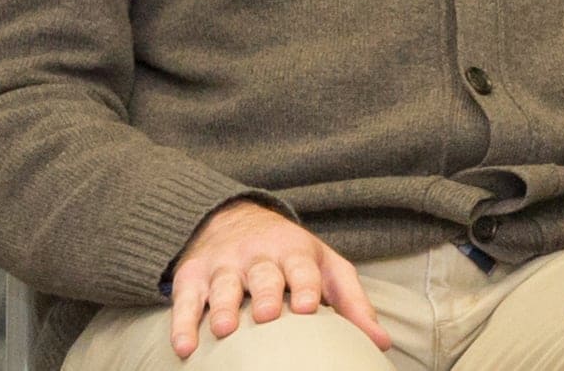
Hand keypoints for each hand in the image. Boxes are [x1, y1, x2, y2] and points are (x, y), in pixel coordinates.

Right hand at [163, 201, 383, 357]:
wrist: (232, 216)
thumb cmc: (289, 255)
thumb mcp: (324, 266)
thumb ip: (351, 303)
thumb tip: (381, 344)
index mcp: (294, 252)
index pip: (302, 268)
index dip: (306, 285)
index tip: (308, 306)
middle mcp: (258, 256)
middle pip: (264, 275)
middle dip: (266, 293)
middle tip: (268, 315)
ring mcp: (223, 266)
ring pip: (223, 285)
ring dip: (222, 306)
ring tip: (224, 329)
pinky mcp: (192, 277)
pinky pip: (184, 301)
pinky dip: (182, 323)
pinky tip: (185, 347)